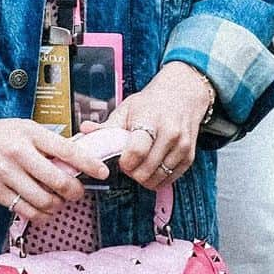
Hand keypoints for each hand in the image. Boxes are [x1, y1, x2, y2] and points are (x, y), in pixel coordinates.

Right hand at [0, 116, 107, 225]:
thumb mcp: (24, 128)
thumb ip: (48, 144)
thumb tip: (75, 159)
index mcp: (31, 134)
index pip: (68, 150)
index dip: (89, 164)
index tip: (104, 172)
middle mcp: (20, 153)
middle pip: (59, 181)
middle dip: (74, 191)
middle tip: (77, 192)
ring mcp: (7, 174)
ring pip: (44, 200)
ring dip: (57, 205)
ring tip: (58, 201)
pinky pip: (25, 210)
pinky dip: (40, 214)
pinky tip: (43, 209)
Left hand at [85, 63, 212, 189]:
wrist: (184, 93)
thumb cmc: (152, 102)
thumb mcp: (128, 108)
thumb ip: (107, 125)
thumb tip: (84, 131)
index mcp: (151, 119)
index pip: (136, 151)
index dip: (125, 162)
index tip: (120, 159)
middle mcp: (169, 133)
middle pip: (145, 170)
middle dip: (132, 172)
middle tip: (128, 163)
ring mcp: (182, 146)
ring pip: (157, 179)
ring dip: (144, 178)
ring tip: (140, 164)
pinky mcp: (189, 157)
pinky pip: (169, 180)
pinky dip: (158, 179)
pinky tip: (152, 166)